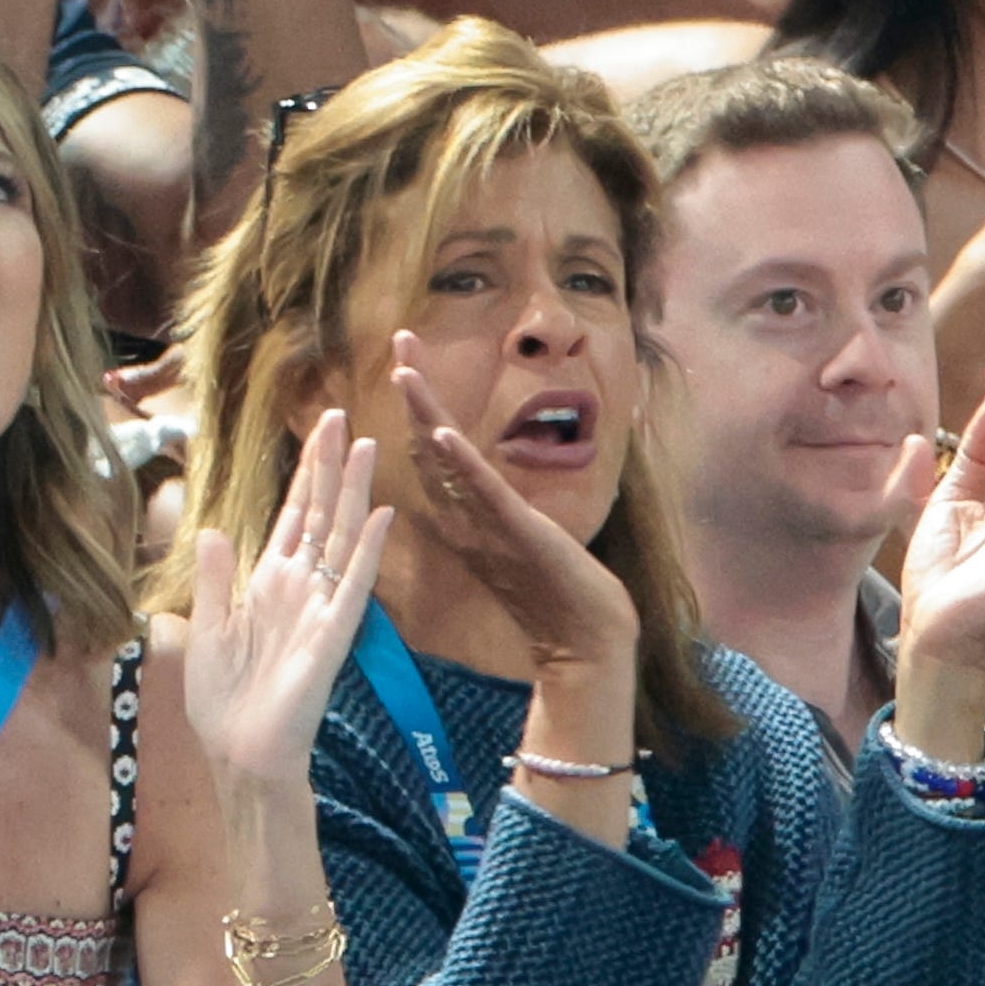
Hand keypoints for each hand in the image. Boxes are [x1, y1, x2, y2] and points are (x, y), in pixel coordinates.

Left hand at [184, 407, 387, 794]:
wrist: (241, 751)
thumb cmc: (223, 701)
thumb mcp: (205, 630)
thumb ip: (216, 580)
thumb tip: (213, 529)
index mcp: (266, 583)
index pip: (291, 517)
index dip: (304, 474)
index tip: (318, 431)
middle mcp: (298, 587)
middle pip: (319, 514)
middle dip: (330, 466)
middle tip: (341, 417)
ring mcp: (320, 606)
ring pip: (340, 537)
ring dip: (353, 493)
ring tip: (365, 446)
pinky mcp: (333, 632)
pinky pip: (355, 584)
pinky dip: (367, 549)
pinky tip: (379, 514)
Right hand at [390, 329, 639, 675]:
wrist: (583, 644)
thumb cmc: (560, 599)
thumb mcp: (524, 543)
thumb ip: (502, 514)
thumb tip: (492, 489)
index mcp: (466, 521)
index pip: (433, 454)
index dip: (417, 407)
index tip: (406, 362)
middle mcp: (466, 521)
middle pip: (427, 445)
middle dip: (414, 392)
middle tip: (400, 341)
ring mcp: (486, 527)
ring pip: (445, 462)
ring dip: (425, 412)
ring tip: (405, 369)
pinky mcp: (516, 533)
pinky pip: (482, 492)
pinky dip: (459, 462)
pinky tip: (442, 431)